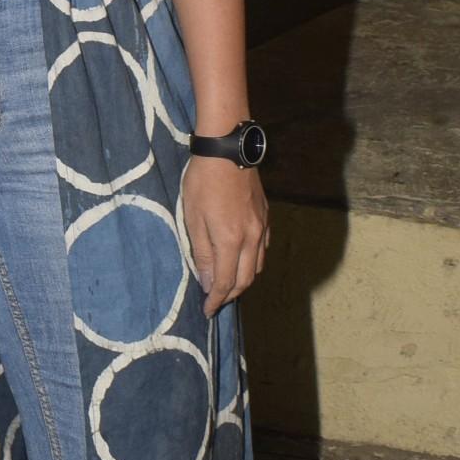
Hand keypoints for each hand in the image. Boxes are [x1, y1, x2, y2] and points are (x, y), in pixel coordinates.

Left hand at [181, 155, 268, 318]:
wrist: (227, 149)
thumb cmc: (203, 182)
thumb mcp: (193, 218)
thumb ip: (203, 254)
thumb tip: (208, 283)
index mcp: (231, 240)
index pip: (225, 282)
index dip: (216, 300)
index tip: (207, 310)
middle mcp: (252, 238)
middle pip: (245, 279)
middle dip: (230, 295)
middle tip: (215, 300)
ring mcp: (262, 226)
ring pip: (257, 265)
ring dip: (243, 279)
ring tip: (227, 283)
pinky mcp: (266, 216)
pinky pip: (264, 248)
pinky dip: (253, 261)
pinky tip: (242, 259)